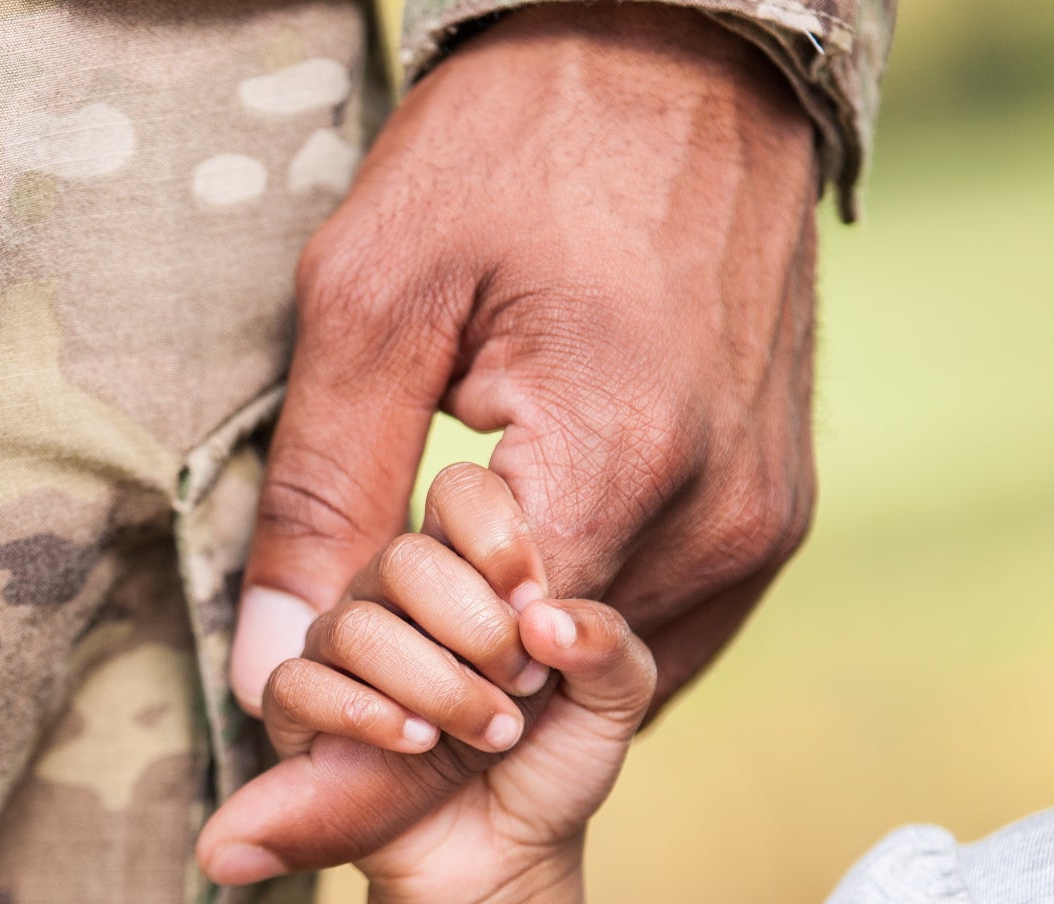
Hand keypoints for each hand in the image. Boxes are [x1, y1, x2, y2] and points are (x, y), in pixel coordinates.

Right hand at [199, 463, 654, 903]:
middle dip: (475, 626)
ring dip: (435, 685)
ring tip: (493, 733)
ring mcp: (344, 648)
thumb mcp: (613, 704)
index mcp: (470, 567)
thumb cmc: (554, 759)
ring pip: (355, 626)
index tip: (536, 604)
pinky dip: (362, 713)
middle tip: (524, 686)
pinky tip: (416, 742)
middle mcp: (396, 594)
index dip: (497, 536)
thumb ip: (607, 647)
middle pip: (405, 557)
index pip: (459, 493)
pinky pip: (298, 684)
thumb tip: (549, 616)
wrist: (508, 854)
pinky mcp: (303, 712)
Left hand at [229, 2, 819, 719]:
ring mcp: (764, 524)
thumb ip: (322, 490)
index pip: (475, 670)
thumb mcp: (373, 296)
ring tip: (426, 575)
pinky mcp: (778, 516)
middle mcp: (721, 519)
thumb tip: (275, 662)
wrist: (686, 50)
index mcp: (624, 460)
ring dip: (500, 665)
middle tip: (347, 629)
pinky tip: (504, 576)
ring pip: (597, 679)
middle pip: (539, 689)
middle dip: (427, 681)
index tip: (303, 674)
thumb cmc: (516, 145)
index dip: (373, 691)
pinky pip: (656, 636)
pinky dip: (568, 637)